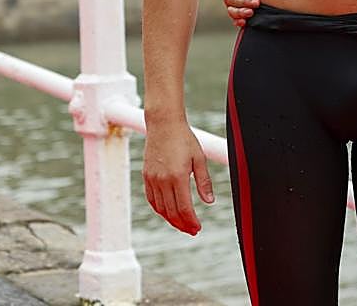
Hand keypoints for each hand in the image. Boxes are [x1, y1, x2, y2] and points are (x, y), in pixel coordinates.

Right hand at [142, 120, 213, 234]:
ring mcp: (152, 179)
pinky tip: (168, 212)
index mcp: (178, 177)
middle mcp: (163, 180)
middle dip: (182, 224)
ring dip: (171, 219)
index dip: (191, 221)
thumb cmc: (184, 139)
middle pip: (171, 212)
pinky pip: (152, 199)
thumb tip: (210, 201)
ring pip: (160, 208)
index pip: (184, 208)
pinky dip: (160, 209)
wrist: (163, 124)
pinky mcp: (147, 176)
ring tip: (182, 224)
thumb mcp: (199, 158)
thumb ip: (204, 181)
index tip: (198, 228)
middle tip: (192, 230)